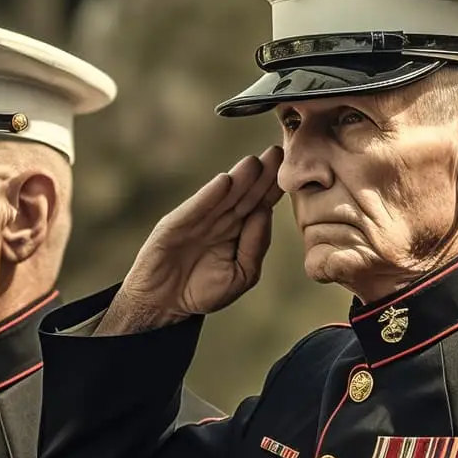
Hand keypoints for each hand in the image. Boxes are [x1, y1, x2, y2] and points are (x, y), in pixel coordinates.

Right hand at [100, 147, 284, 333]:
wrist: (165, 305)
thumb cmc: (204, 291)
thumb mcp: (241, 274)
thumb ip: (255, 246)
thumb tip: (265, 214)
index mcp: (239, 231)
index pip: (260, 204)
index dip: (274, 188)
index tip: (292, 170)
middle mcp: (220, 220)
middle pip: (245, 194)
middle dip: (261, 174)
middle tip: (278, 152)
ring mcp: (198, 220)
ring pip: (223, 196)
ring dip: (238, 178)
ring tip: (255, 162)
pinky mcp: (176, 225)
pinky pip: (196, 208)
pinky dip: (210, 195)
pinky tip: (224, 181)